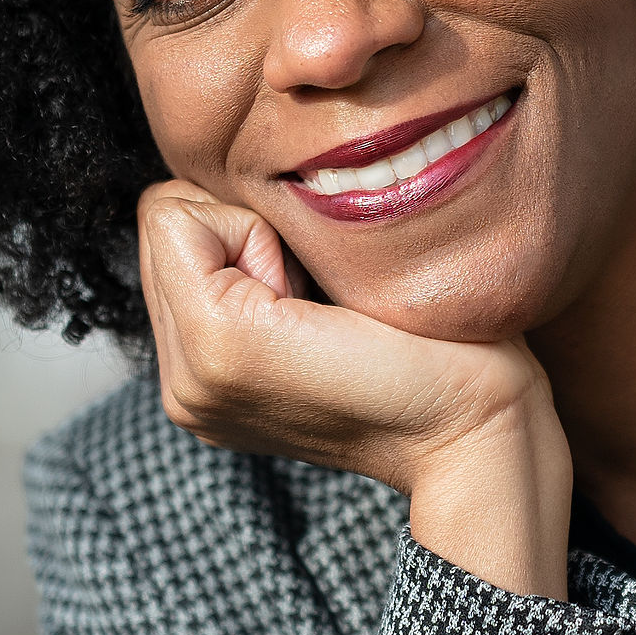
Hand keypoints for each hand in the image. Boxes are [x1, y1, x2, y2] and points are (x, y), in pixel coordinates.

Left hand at [136, 178, 571, 595]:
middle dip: (237, 241)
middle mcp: (182, 383)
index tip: (302, 281)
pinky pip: (200, 303)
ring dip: (246, 266)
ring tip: (309, 311)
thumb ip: (249, 224)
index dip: (249, 223)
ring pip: (181, 261)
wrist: (471, 435)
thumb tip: (217, 199)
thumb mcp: (337, 268)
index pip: (168, 211)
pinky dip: (250, 295)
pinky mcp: (216, 402)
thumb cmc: (432, 350)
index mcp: (202, 351)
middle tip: (305, 294)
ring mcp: (197, 399)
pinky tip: (304, 327)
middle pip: (164, 236)